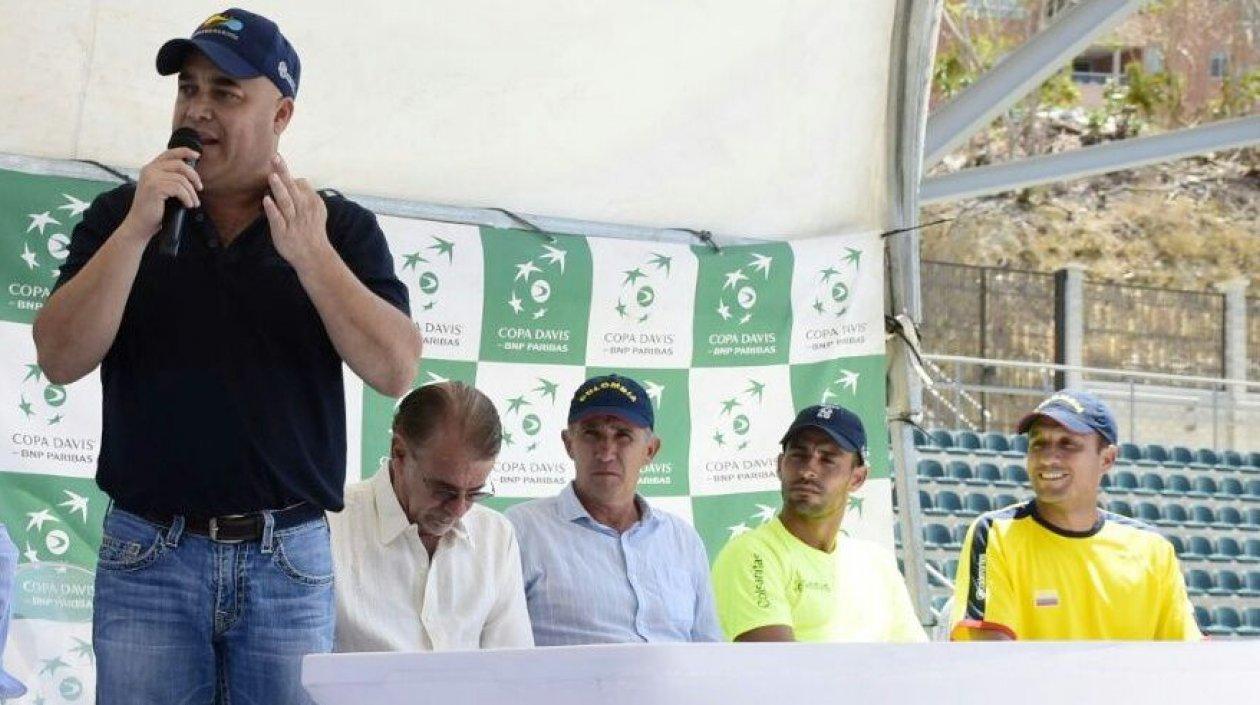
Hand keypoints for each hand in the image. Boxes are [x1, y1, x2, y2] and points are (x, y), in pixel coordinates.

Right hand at [122, 147, 201, 240]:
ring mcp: (151, 178)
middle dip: (194, 176)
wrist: (140, 224)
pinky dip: (187, 197)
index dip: (185, 152)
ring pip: (181, 179)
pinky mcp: (155, 187)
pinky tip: (188, 205)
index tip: (197, 156)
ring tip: (194, 202)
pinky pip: (179, 188)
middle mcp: (149, 170)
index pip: (169, 153)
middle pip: (180, 165)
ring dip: (192, 192)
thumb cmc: (154, 209)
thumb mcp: (162, 189)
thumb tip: (192, 174)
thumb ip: (171, 178)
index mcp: (150, 168)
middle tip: (200, 188)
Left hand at [262, 154, 331, 270]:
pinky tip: (266, 200)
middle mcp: (303, 210)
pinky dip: (272, 210)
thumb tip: (298, 179)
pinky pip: (277, 219)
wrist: (314, 256)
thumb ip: (307, 194)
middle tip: (274, 157)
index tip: (278, 169)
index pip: (301, 184)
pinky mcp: (283, 232)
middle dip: (283, 172)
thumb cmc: (313, 231)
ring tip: (271, 176)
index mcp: (312, 202)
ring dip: (279, 188)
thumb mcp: (317, 210)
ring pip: (286, 202)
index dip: (290, 178)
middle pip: (292, 187)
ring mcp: (293, 221)